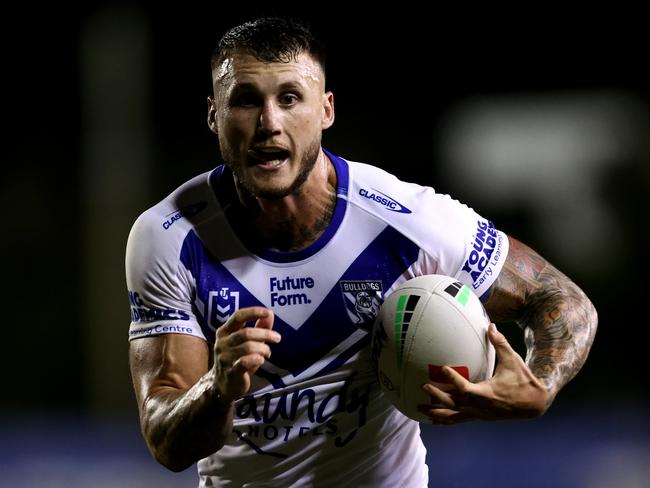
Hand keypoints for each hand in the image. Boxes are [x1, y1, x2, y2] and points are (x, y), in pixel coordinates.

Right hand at [213, 307, 280, 403]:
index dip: (253, 312)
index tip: (268, 312)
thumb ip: (259, 327)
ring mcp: (224, 358)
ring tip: (268, 353)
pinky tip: (261, 360)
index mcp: (224, 331)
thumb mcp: (247, 341)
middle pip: (245, 333)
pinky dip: (255, 359)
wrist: (222, 385)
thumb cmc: (237, 359)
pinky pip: (244, 363)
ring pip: (247, 347)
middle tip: (277, 338)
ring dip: (263, 349)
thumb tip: (270, 313)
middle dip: (265, 334)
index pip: (238, 316)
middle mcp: (222, 343)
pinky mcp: (230, 372)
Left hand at [418, 323, 549, 423]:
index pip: (466, 388)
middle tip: (424, 386)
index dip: (453, 379)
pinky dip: (445, 420)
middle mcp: (481, 407)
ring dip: (436, 413)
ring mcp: (479, 414)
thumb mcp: (513, 360)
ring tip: (419, 408)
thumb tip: (491, 326)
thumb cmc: (523, 380)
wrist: (533, 404)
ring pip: (454, 417)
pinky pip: (458, 420)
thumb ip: (500, 343)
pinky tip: (432, 419)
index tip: (443, 368)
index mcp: (487, 394)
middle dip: (438, 397)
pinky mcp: (479, 417)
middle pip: (454, 404)